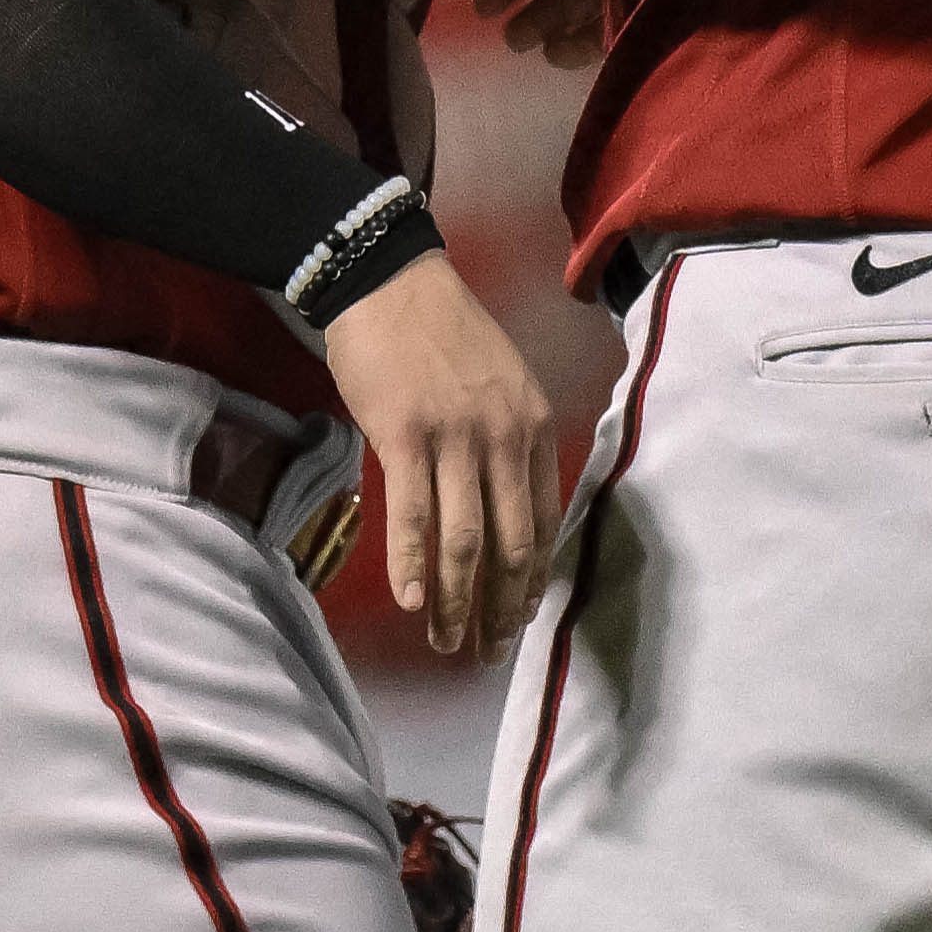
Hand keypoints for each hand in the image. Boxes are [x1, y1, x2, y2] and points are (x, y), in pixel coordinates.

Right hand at [321, 249, 562, 665]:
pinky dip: (413, 565)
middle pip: (511, 544)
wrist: (388, 281)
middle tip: (487, 650)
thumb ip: (508, 442)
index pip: (543, 521)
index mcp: (533, 426)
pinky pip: (414, 515)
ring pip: (464, 541)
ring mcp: (455, 437)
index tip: (517, 618)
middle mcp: (504, 436)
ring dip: (456, 601)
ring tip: (446, 641)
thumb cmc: (440, 334)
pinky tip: (411, 602)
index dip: (531, 580)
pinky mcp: (404, 436)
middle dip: (500, 607)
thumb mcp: (500, 383)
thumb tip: (504, 509)